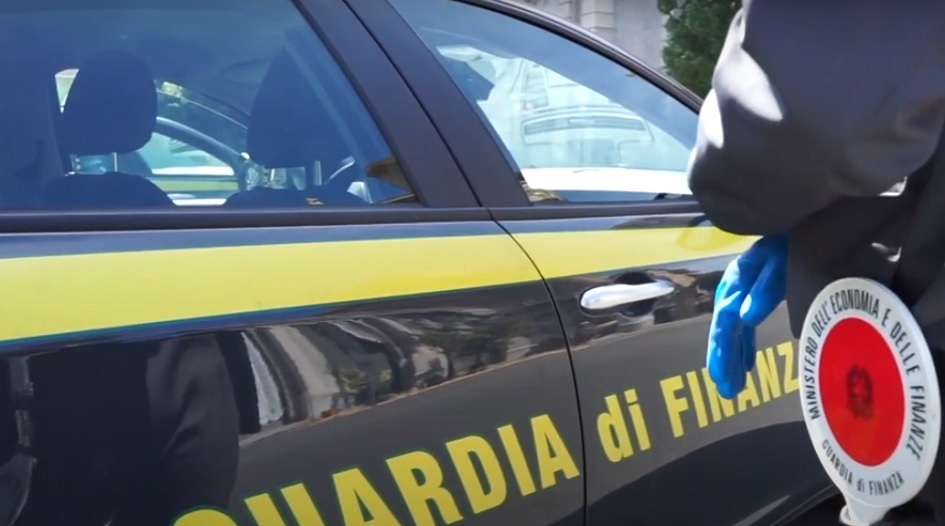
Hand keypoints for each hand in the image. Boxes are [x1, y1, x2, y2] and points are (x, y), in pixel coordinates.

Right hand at [707, 234, 787, 398]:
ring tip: (731, 386)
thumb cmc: (797, 232)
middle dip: (725, 356)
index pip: (728, 315)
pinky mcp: (760, 290)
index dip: (727, 345)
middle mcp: (739, 282)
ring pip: (734, 326)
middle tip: (726, 389)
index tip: (730, 373)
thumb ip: (766, 286)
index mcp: (740, 274)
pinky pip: (746, 321)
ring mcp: (748, 286)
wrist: (813, 211)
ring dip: (732, 355)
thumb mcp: (781, 257)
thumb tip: (746, 318)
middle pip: (727, 324)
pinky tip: (747, 365)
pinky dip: (745, 343)